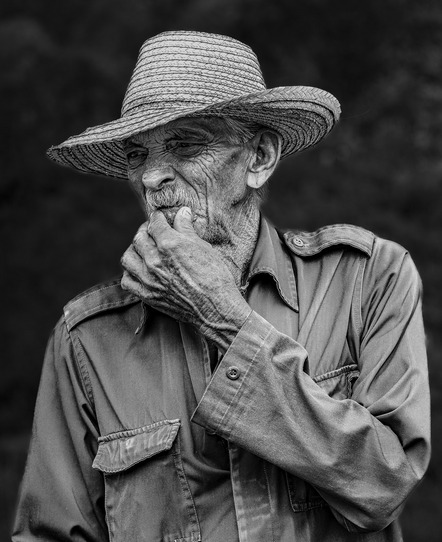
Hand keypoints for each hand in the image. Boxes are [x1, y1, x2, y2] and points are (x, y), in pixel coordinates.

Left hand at [120, 207, 250, 351]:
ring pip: (128, 257)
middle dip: (146, 231)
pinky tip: (139, 270)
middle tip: (153, 231)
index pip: (155, 223)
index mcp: (170, 244)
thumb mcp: (203, 247)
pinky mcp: (147, 295)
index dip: (158, 217)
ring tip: (143, 250)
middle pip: (139, 238)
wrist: (216, 308)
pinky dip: (130, 273)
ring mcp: (148, 279)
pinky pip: (127, 281)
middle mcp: (155, 260)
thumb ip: (187, 229)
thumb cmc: (215, 276)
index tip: (160, 218)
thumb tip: (182, 212)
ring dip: (134, 250)